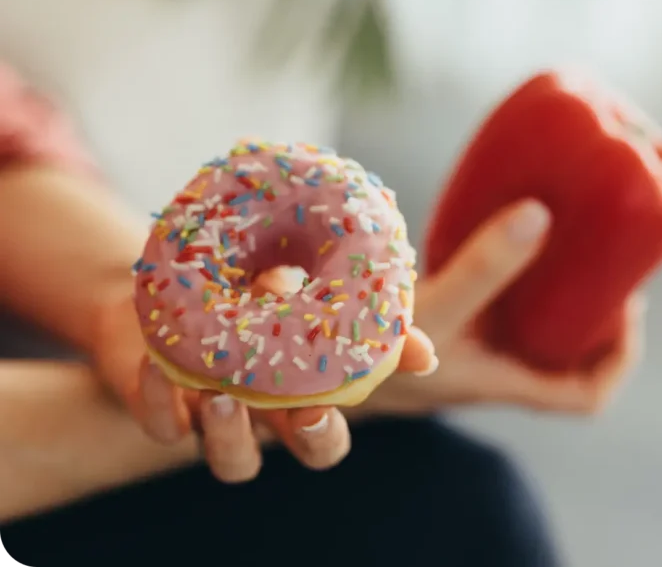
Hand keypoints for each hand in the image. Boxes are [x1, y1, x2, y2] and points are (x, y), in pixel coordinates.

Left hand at [91, 274, 436, 483]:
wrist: (176, 279)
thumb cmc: (255, 294)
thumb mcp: (312, 303)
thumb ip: (367, 327)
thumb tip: (427, 356)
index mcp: (296, 399)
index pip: (323, 440)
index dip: (328, 434)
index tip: (329, 405)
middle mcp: (258, 417)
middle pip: (292, 455)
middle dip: (303, 442)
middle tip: (307, 412)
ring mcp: (207, 417)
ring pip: (227, 458)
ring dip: (228, 436)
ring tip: (224, 398)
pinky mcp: (157, 404)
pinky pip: (160, 422)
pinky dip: (158, 400)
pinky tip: (160, 367)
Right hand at [362, 200, 646, 415]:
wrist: (299, 371)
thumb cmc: (365, 364)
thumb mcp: (432, 314)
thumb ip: (485, 268)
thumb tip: (542, 214)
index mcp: (502, 382)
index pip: (584, 396)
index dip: (618, 358)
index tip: (627, 306)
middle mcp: (492, 368)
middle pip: (567, 354)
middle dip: (594, 309)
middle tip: (605, 254)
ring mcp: (467, 346)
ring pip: (531, 325)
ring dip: (553, 287)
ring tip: (569, 234)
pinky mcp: (442, 320)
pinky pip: (495, 300)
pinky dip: (510, 269)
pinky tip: (506, 227)